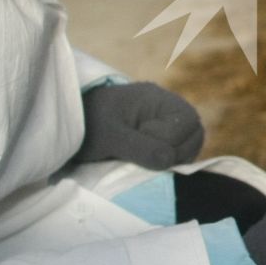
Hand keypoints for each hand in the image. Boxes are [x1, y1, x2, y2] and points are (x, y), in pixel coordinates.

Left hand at [74, 82, 204, 168]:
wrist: (70, 127)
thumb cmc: (87, 125)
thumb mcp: (109, 136)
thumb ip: (139, 146)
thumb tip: (168, 160)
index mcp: (158, 99)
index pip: (187, 122)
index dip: (168, 139)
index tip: (139, 141)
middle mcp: (167, 110)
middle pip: (195, 135)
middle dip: (175, 153)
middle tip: (146, 159)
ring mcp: (166, 125)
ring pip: (189, 147)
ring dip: (172, 160)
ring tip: (144, 162)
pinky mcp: (161, 140)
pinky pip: (178, 154)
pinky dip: (168, 164)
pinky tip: (147, 164)